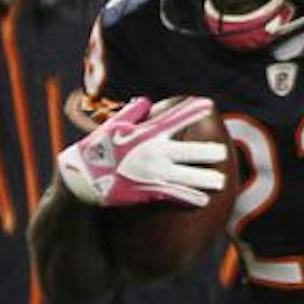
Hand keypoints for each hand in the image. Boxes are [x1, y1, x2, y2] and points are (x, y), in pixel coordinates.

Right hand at [55, 95, 228, 208]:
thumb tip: (146, 101)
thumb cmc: (94, 152)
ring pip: (190, 177)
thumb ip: (131, 113)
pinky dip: (191, 198)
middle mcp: (156, 153)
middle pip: (193, 151)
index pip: (177, 119)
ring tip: (221, 182)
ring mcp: (155, 174)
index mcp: (148, 134)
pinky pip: (176, 197)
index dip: (194, 111)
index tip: (209, 106)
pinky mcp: (150, 193)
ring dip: (207, 180)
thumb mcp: (111, 127)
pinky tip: (203, 201)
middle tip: (222, 153)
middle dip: (210, 152)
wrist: (82, 181)